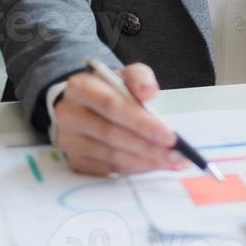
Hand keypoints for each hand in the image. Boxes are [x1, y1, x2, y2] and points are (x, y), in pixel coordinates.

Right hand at [51, 62, 183, 175]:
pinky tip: (154, 166)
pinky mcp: (75, 161)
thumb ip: (139, 78)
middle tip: (177, 154)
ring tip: (172, 162)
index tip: (169, 136)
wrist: (86, 103)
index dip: (142, 123)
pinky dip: (134, 169)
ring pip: (111, 156)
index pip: (112, 106)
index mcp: (80, 88)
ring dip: (145, 162)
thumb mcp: (125, 75)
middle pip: (112, 135)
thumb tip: (150, 94)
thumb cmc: (110, 88)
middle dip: (148, 147)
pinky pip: (108, 170)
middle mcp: (68, 115)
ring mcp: (69, 141)